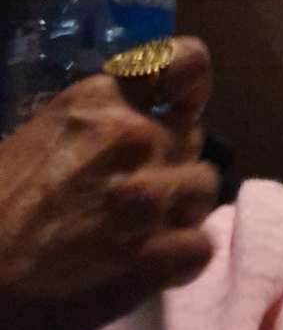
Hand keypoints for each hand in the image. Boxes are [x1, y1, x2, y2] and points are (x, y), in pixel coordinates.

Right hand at [0, 38, 216, 329]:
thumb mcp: (32, 140)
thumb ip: (91, 127)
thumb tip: (132, 126)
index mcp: (97, 100)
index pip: (183, 62)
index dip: (191, 87)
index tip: (183, 107)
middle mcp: (131, 137)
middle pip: (190, 139)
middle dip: (170, 163)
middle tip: (133, 195)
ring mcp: (146, 196)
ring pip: (203, 189)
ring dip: (179, 209)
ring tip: (139, 231)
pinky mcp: (151, 256)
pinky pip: (200, 245)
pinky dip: (180, 259)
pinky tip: (150, 267)